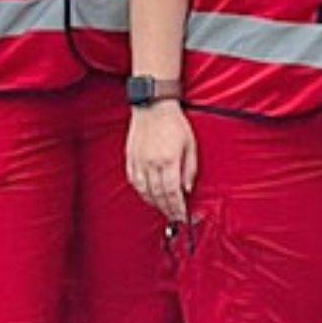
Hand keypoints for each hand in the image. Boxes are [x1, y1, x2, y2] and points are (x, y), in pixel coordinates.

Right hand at [126, 99, 196, 224]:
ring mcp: (139, 161)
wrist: (154, 106)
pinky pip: (134, 181)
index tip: (181, 215)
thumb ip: (190, 169)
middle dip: (167, 208)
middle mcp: (152, 163)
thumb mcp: (190, 145)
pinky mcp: (131, 158)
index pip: (173, 192)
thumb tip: (187, 188)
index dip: (177, 207)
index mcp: (169, 160)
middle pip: (158, 195)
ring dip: (154, 202)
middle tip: (173, 216)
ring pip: (144, 191)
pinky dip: (141, 191)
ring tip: (162, 207)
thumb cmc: (174, 123)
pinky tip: (147, 194)